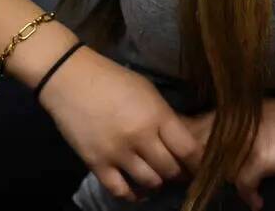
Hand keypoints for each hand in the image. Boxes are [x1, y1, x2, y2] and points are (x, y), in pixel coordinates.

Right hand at [39, 47, 201, 201]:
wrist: (71, 80)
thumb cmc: (116, 80)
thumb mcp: (150, 94)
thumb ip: (165, 118)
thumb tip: (181, 140)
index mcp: (158, 116)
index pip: (188, 148)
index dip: (198, 161)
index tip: (202, 166)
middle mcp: (140, 137)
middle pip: (170, 168)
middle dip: (180, 173)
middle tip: (181, 172)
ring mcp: (117, 152)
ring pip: (149, 181)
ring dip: (158, 182)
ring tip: (160, 178)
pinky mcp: (95, 163)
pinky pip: (119, 189)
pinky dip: (132, 194)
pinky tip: (138, 191)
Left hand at [184, 99, 274, 210]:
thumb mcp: (271, 121)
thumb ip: (243, 131)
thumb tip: (216, 148)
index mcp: (240, 108)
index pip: (196, 123)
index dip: (184, 143)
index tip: (186, 162)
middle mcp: (240, 119)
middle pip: (198, 142)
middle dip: (192, 165)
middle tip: (194, 182)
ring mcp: (249, 136)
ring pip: (214, 164)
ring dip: (217, 180)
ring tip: (221, 190)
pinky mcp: (262, 157)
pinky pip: (242, 182)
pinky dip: (249, 194)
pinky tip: (257, 201)